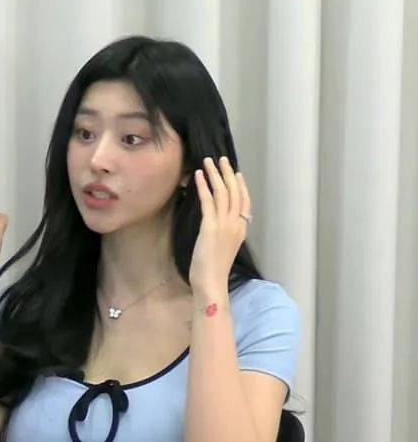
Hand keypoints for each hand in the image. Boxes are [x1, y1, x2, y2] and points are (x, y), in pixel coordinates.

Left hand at [189, 156, 251, 298]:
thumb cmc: (214, 271)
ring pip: (222, 193)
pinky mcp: (211, 226)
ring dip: (215, 174)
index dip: (240, 186)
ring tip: (207, 161)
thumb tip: (217, 225)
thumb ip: (224, 234)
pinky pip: (208, 201)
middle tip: (221, 159)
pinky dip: (203, 186)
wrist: (212, 282)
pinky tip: (198, 175)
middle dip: (227, 174)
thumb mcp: (224, 248)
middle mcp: (236, 224)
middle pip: (235, 192)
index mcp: (241, 230)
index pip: (244, 202)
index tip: (235, 173)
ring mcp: (224, 224)